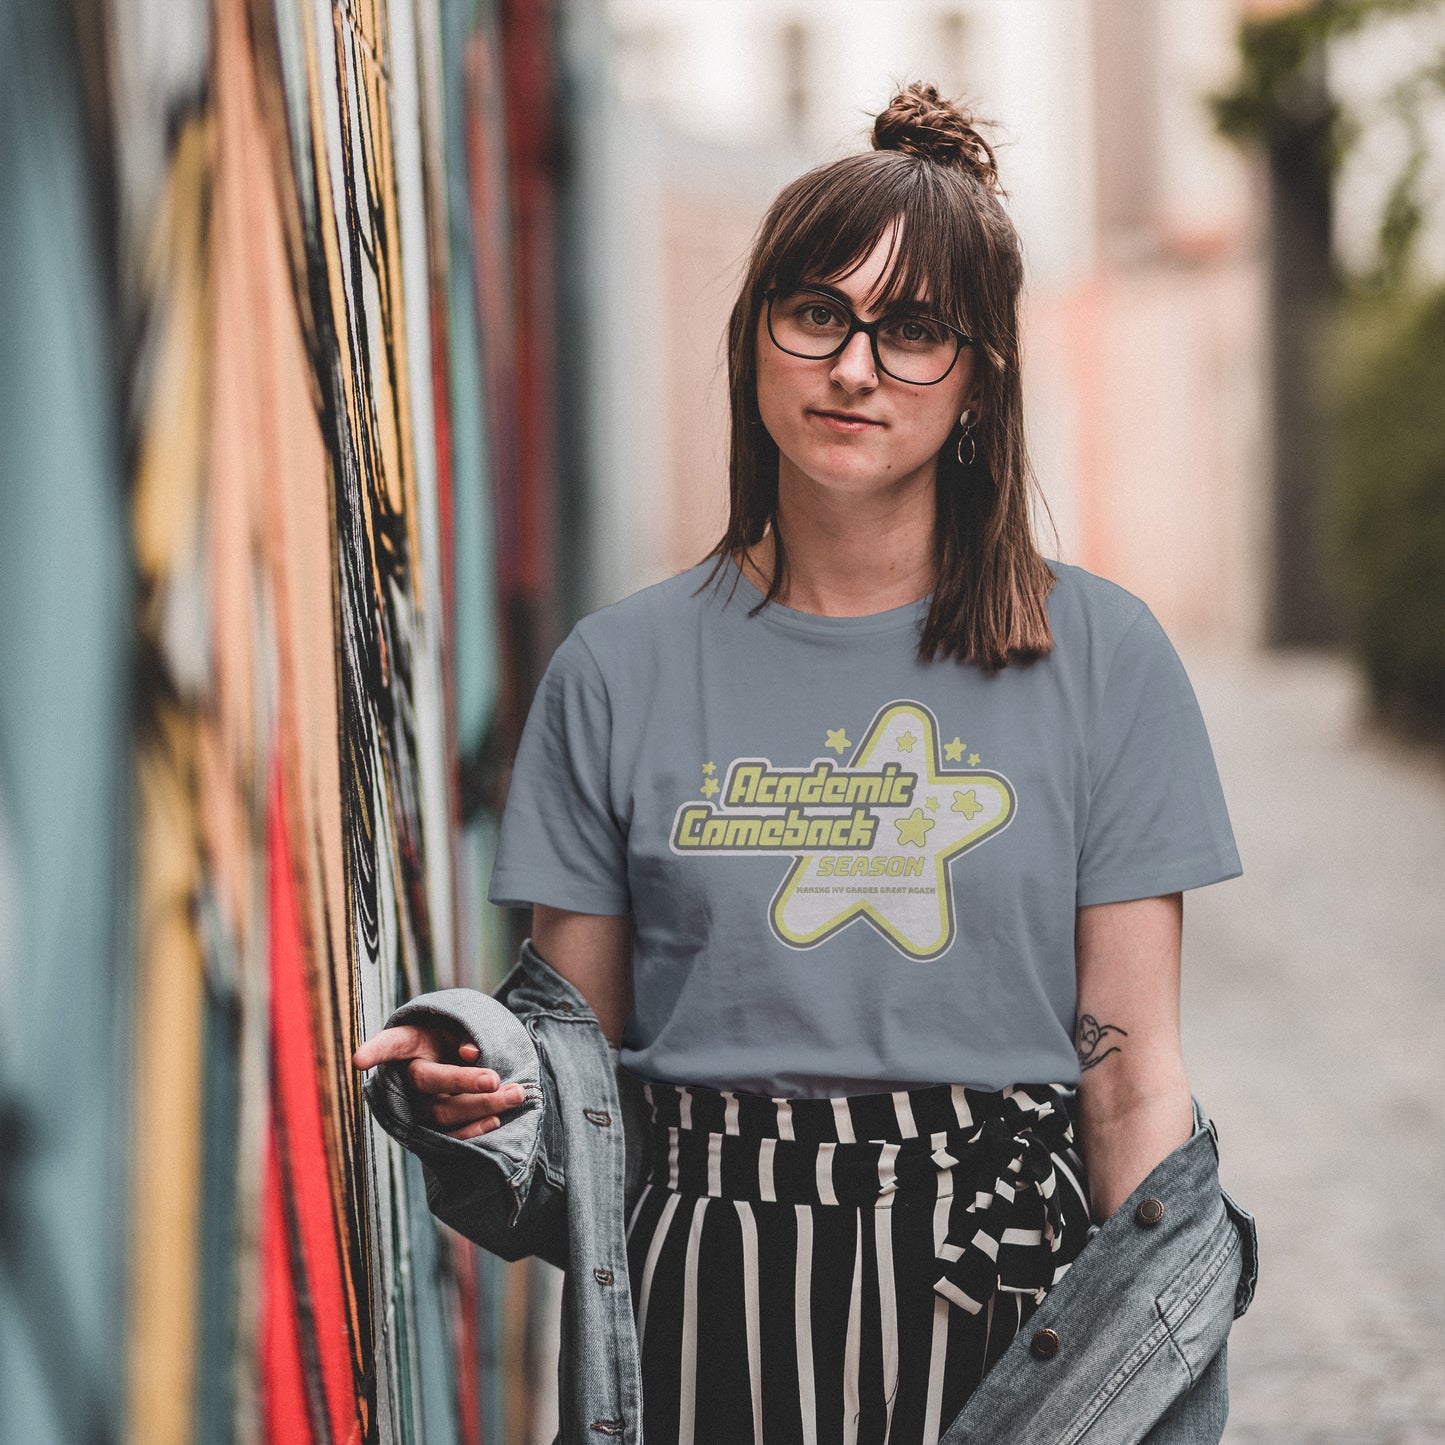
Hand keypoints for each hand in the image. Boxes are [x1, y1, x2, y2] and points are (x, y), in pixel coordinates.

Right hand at [352, 1020, 526, 1139]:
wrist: (458, 1060)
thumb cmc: (455, 1037)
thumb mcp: (459, 1025)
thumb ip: (465, 1033)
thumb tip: (470, 1053)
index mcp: (409, 1043)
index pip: (390, 1044)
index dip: (374, 1051)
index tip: (357, 1061)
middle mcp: (408, 1076)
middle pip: (429, 1081)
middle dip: (465, 1082)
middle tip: (496, 1080)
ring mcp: (418, 1105)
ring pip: (443, 1112)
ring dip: (482, 1106)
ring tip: (517, 1094)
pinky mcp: (433, 1128)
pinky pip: (449, 1137)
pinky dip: (473, 1131)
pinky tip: (496, 1121)